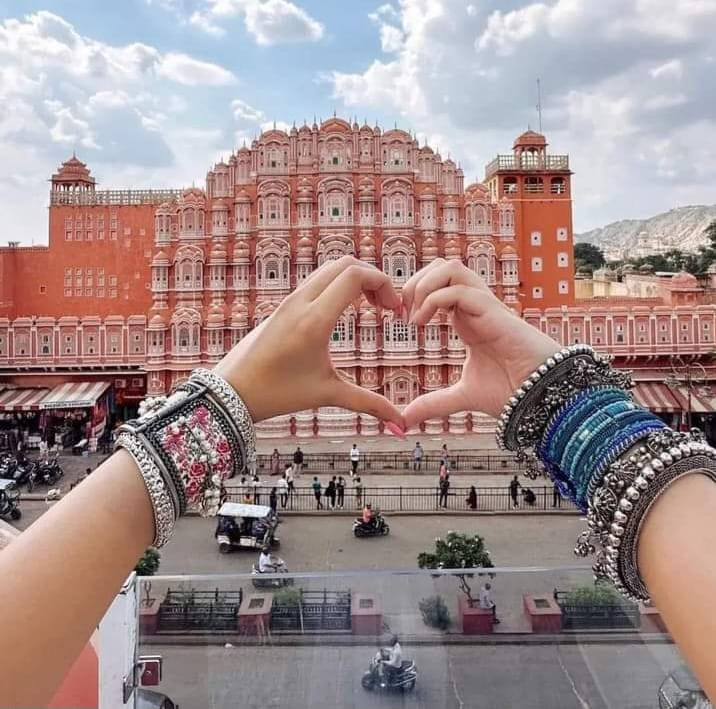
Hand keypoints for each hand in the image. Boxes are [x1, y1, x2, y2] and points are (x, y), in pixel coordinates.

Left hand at [214, 256, 404, 430]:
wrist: (231, 391)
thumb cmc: (277, 393)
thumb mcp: (327, 394)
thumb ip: (368, 404)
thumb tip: (400, 425)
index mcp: (315, 320)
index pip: (355, 275)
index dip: (383, 283)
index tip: (394, 310)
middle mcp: (301, 302)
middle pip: (346, 264)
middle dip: (373, 278)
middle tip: (387, 307)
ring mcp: (290, 300)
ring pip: (330, 269)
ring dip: (355, 280)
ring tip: (372, 308)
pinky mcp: (283, 305)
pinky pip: (317, 280)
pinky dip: (338, 285)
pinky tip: (347, 311)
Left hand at [401, 259, 559, 426]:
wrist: (541, 399)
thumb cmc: (512, 392)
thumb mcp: (460, 397)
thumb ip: (432, 404)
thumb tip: (405, 420)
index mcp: (467, 319)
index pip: (438, 285)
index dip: (414, 294)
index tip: (401, 321)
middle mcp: (475, 307)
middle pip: (442, 266)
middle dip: (415, 282)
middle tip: (402, 313)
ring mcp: (485, 307)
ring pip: (452, 268)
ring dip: (425, 285)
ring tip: (414, 316)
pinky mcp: (493, 312)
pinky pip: (459, 290)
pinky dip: (434, 300)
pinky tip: (422, 324)